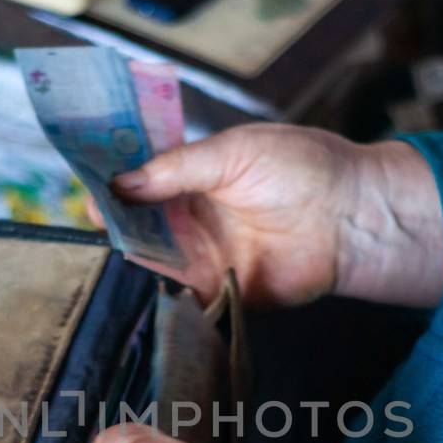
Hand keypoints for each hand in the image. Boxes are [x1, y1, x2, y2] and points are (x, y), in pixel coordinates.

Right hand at [97, 124, 442, 308]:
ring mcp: (206, 252)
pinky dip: (159, 282)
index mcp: (197, 173)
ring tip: (115, 230)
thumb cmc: (304, 170)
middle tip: (92, 206)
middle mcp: (196, 214)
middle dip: (114, 212)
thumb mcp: (233, 152)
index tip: (90, 173)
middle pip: (139, 216)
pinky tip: (141, 265)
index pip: (143, 174)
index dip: (115, 173)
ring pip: (152, 252)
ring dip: (131, 243)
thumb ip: (176, 168)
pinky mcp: (219, 288)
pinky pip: (179, 290)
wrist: (352, 219)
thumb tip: (121, 182)